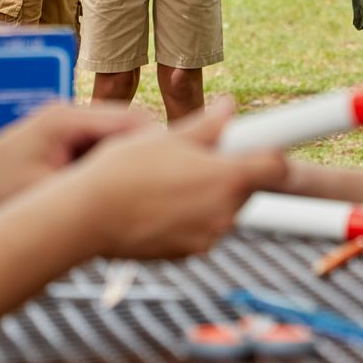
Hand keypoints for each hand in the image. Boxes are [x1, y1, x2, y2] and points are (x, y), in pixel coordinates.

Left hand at [0, 101, 158, 198]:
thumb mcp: (46, 196)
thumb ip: (92, 187)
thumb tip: (138, 189)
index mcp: (67, 120)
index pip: (131, 121)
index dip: (161, 144)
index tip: (183, 167)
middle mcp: (68, 116)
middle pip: (129, 128)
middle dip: (151, 154)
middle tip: (173, 183)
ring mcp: (64, 128)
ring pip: (117, 140)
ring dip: (132, 163)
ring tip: (150, 192)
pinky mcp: (60, 143)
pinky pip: (100, 151)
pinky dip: (112, 169)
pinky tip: (120, 195)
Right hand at [73, 101, 284, 259]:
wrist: (87, 217)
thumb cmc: (122, 171)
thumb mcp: (167, 137)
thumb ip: (208, 125)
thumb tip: (228, 109)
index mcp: (226, 178)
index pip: (275, 166)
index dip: (270, 152)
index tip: (263, 144)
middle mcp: (224, 213)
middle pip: (246, 187)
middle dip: (229, 171)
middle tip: (195, 156)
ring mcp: (207, 238)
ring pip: (222, 208)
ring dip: (208, 194)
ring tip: (168, 179)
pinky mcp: (189, 254)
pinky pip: (201, 227)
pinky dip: (190, 215)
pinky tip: (159, 202)